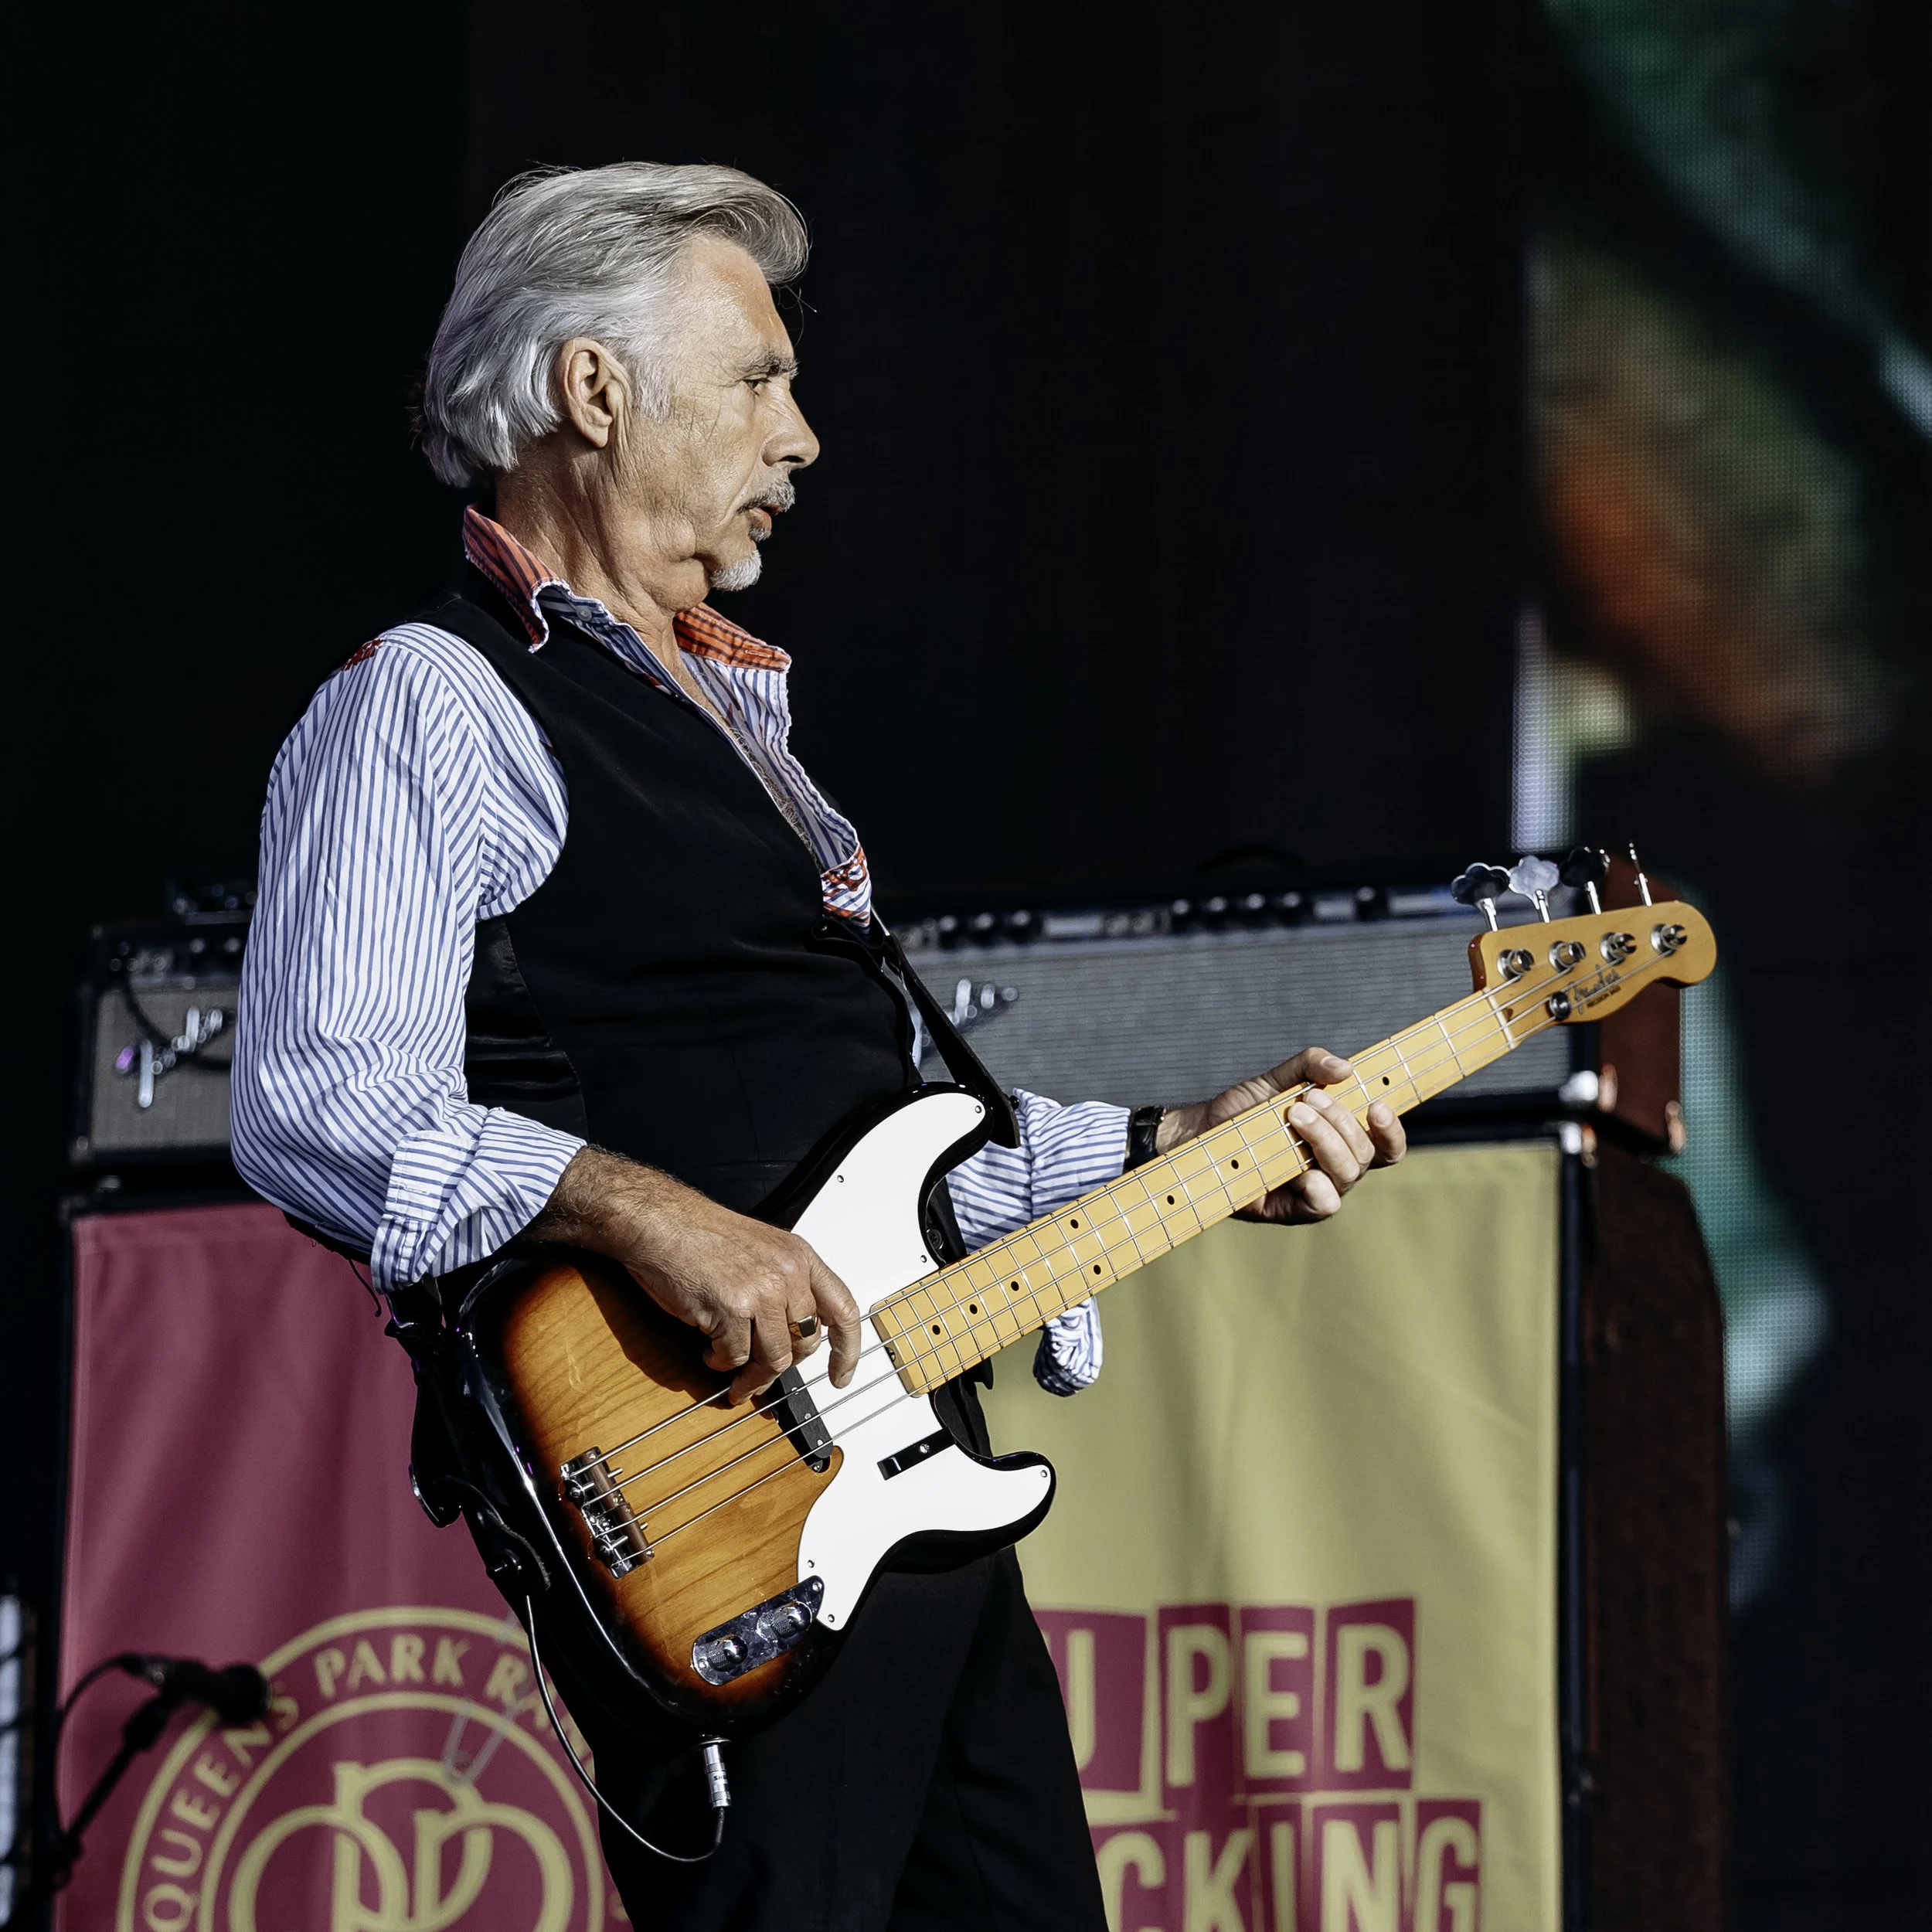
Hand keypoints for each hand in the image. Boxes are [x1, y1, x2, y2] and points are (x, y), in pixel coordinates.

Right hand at [531, 1147, 861, 1403]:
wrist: (658, 1220)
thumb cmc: (699, 1234)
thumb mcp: (761, 1250)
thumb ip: (784, 1285)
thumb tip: (795, 1333)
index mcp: (800, 1257)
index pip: (844, 1309)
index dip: (848, 1349)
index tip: (841, 1377)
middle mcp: (788, 1273)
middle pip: (805, 1343)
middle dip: (782, 1365)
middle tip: (759, 1372)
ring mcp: (762, 1291)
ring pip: (774, 1358)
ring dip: (751, 1375)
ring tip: (731, 1371)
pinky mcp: (731, 1309)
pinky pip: (735, 1358)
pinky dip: (720, 1362)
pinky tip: (708, 1350)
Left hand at [1155, 1047, 1405, 1224]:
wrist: (1202, 1132)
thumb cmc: (1244, 1111)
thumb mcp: (1278, 1078)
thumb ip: (1311, 1065)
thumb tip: (1345, 1068)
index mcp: (1340, 1139)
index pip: (1384, 1144)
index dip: (1391, 1130)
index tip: (1377, 1106)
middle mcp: (1334, 1167)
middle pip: (1365, 1154)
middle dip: (1341, 1122)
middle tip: (1308, 1099)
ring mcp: (1316, 1189)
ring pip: (1347, 1174)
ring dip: (1327, 1141)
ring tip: (1294, 1116)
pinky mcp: (1292, 1209)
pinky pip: (1323, 1204)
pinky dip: (1319, 1185)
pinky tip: (1301, 1169)